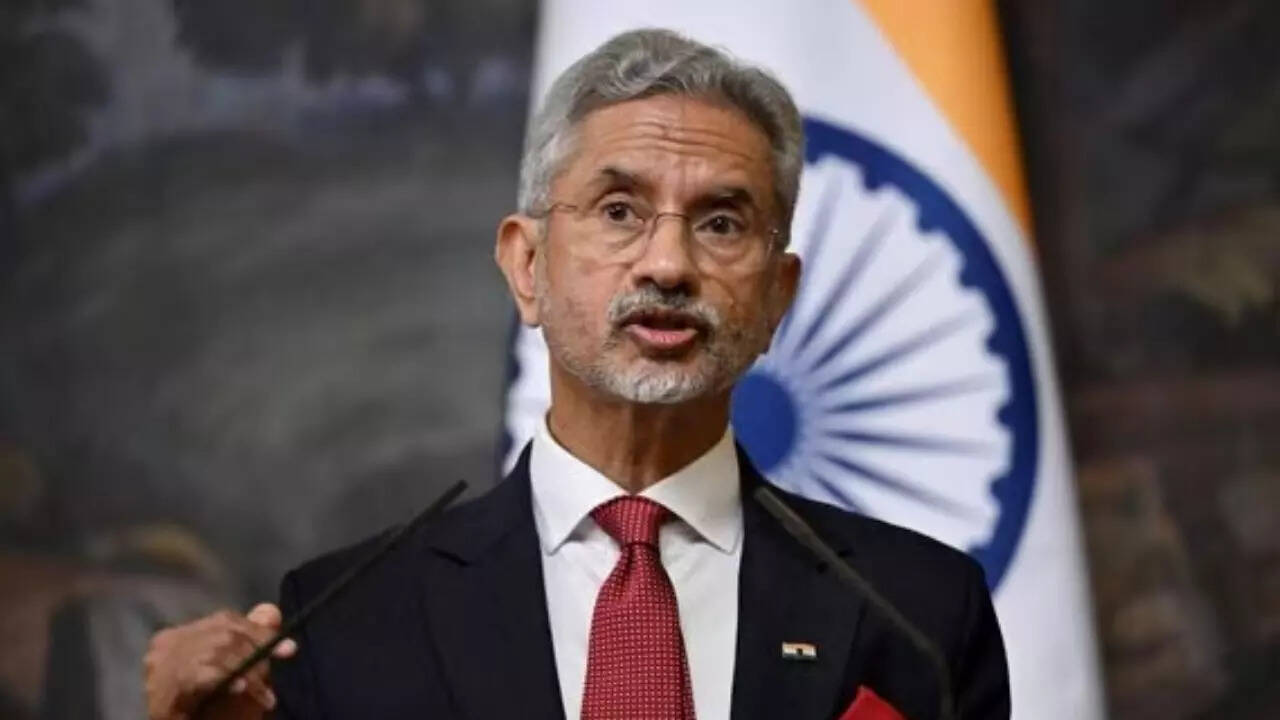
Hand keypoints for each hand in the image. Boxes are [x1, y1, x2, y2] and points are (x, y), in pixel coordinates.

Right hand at [144, 603, 297, 719]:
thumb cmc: (208, 708)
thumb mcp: (235, 671)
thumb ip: (248, 641)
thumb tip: (273, 612)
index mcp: (180, 636)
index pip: (226, 620)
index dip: (260, 633)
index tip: (288, 649)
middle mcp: (167, 644)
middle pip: (224, 633)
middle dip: (256, 653)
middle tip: (273, 677)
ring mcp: (162, 664)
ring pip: (218, 651)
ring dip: (248, 674)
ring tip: (264, 697)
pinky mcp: (165, 686)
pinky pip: (204, 674)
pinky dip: (227, 679)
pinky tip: (239, 689)